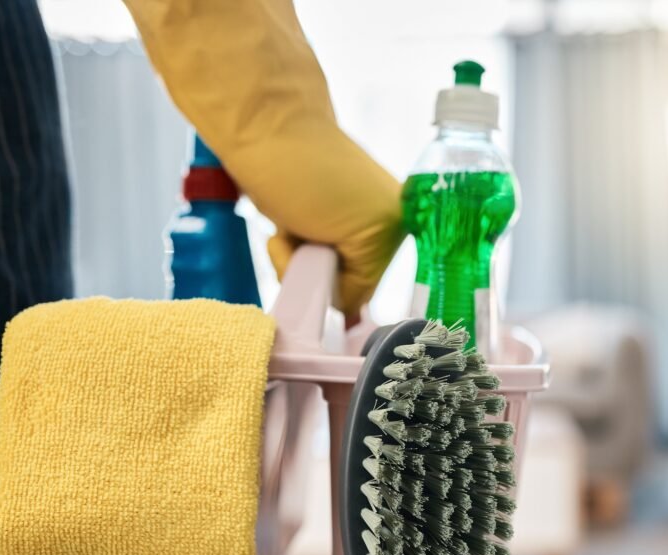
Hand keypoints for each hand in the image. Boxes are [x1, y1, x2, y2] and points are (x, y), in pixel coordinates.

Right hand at [124, 0, 404, 318]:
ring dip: (301, 266)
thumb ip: (336, 258)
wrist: (268, 123)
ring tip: (296, 216)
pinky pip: (333, 290)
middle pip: (351, 292)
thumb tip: (348, 318)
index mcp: (389, 218)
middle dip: (311, 271)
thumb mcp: (316, 222)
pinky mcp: (378, 232)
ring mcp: (392, 227)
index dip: (323, 274)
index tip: (303, 233)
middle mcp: (399, 223)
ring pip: (340, 294)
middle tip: (297, 219)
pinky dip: (296, 264)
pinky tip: (294, 221)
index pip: (359, 283)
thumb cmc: (281, 167)